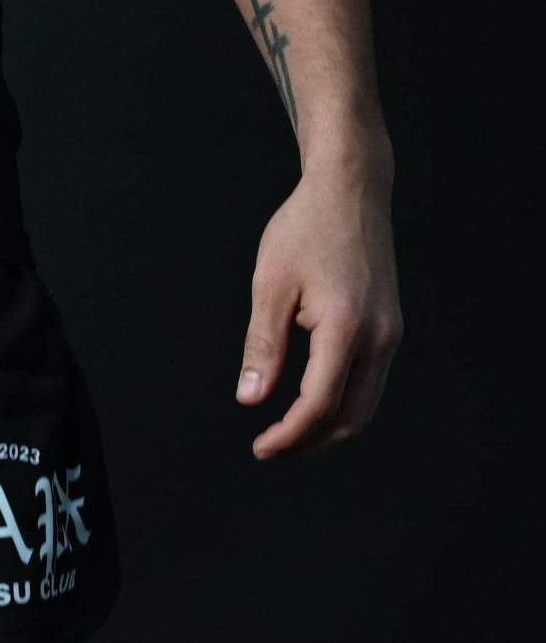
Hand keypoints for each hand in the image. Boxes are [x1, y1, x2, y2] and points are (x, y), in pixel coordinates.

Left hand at [236, 164, 402, 458]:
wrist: (351, 190)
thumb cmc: (305, 229)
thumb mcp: (270, 284)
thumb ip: (263, 345)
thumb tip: (251, 399)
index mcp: (347, 327)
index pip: (319, 404)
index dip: (290, 436)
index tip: (261, 449)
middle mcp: (380, 337)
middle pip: (351, 418)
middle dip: (310, 444)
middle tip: (270, 451)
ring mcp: (391, 334)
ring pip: (365, 406)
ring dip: (328, 430)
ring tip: (287, 437)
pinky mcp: (391, 328)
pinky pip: (371, 384)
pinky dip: (343, 406)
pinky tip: (312, 406)